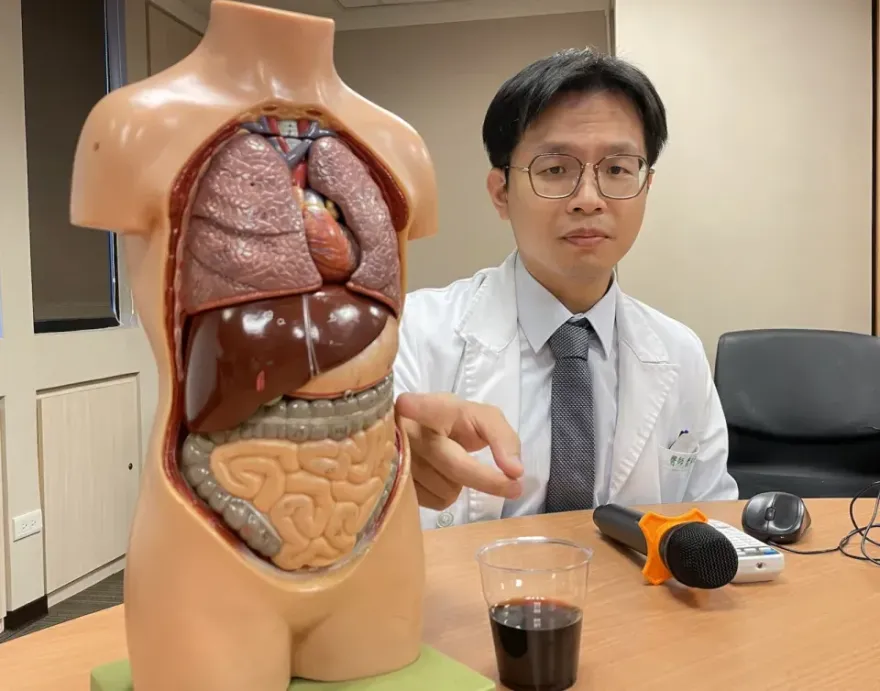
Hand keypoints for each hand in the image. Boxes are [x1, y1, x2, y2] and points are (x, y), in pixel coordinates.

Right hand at [395, 392, 523, 510]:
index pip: (420, 406)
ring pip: (447, 488)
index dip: (413, 407)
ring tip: (452, 466)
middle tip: (515, 489)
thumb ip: (503, 438)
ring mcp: (398, 461)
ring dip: (460, 485)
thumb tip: (515, 472)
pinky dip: (447, 495)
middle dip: (487, 479)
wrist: (427, 435)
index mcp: (429, 408)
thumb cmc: (456, 423)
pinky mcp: (398, 485)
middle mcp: (407, 432)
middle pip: (454, 464)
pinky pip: (436, 502)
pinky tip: (440, 477)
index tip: (405, 405)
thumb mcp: (483, 419)